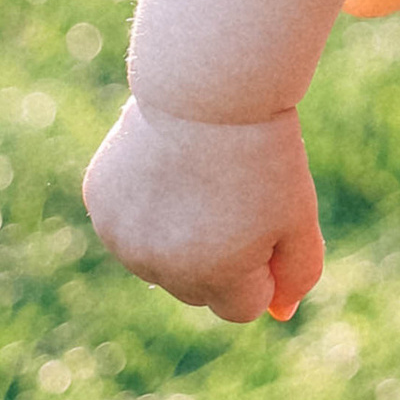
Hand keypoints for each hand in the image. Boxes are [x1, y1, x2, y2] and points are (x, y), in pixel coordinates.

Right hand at [83, 97, 324, 320]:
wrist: (209, 86)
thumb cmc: (266, 152)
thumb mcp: (298, 215)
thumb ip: (297, 273)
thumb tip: (281, 313)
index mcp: (214, 276)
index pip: (242, 307)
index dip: (263, 266)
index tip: (268, 221)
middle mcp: (159, 268)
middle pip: (200, 290)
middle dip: (222, 258)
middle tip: (236, 196)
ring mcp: (123, 238)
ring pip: (161, 261)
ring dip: (181, 237)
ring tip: (201, 180)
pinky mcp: (101, 204)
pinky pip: (131, 227)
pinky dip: (150, 207)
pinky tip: (168, 166)